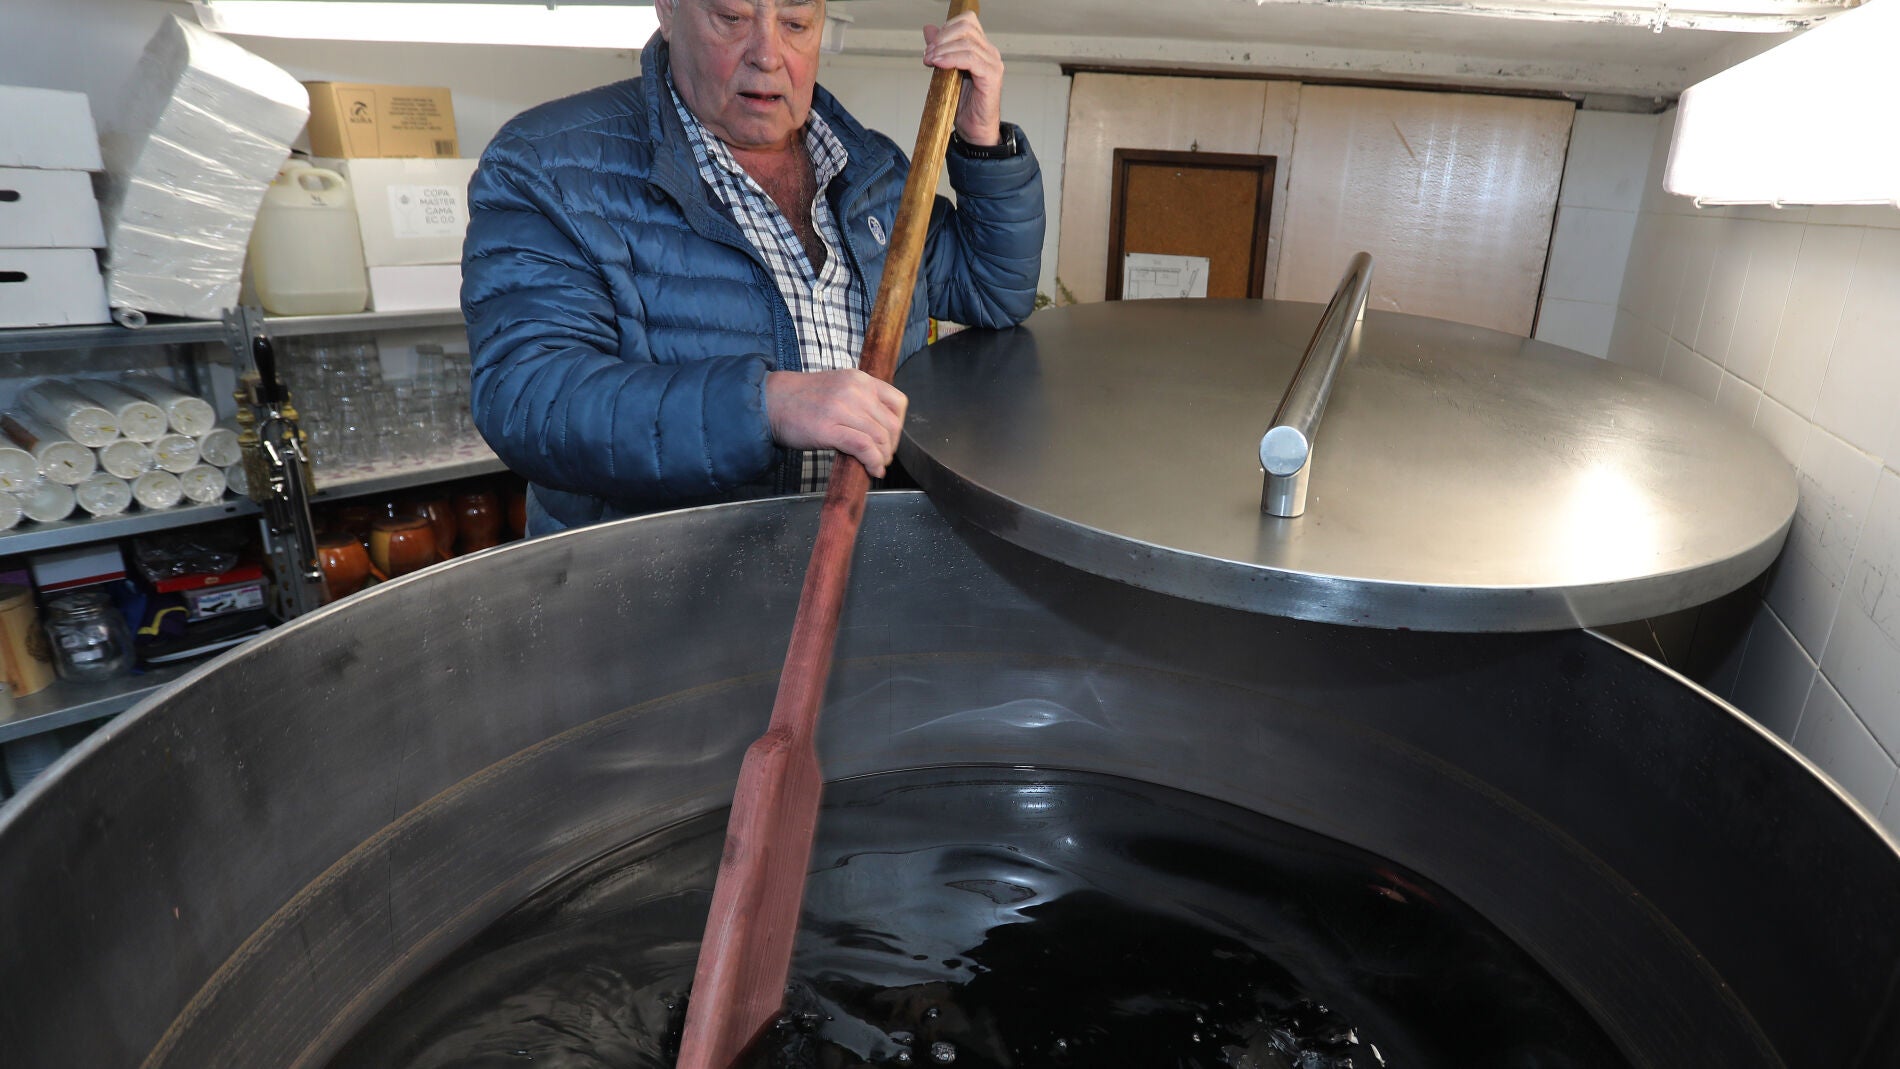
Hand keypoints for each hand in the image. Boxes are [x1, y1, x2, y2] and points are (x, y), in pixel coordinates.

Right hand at [764, 370, 907, 477]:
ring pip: (879, 438)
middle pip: (891, 424)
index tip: (891, 438)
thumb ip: (861, 400)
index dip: (899, 425)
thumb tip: (881, 428)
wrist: (771, 401)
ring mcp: (842, 408)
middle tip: (883, 457)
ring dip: (883, 457)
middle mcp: (855, 390)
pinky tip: (872, 469)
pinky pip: (863, 447)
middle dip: (891, 446)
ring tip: (876, 465)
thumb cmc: (802, 399)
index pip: (898, 402)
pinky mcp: (829, 428)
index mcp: (859, 379)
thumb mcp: (838, 387)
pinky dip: (873, 462)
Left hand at [922, 12, 1003, 146]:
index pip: (967, 21)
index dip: (946, 28)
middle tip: (928, 54)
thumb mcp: (946, 71)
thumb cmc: (964, 105)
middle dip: (942, 38)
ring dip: (943, 50)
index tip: (931, 46)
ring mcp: (993, 64)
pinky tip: (939, 64)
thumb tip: (929, 29)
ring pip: (967, 43)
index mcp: (981, 48)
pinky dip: (952, 59)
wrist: (975, 130)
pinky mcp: (992, 77)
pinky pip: (971, 59)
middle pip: (966, 28)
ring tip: (930, 61)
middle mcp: (989, 53)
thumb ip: (941, 49)